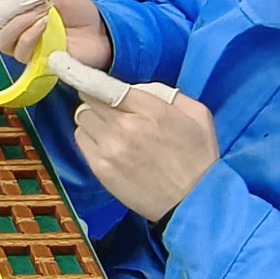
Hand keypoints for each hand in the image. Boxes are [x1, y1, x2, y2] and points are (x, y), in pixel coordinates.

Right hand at [0, 0, 112, 68]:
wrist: (100, 31)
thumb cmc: (79, 11)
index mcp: (18, 12)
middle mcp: (17, 31)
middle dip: (11, 10)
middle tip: (35, 2)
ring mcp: (25, 48)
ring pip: (3, 41)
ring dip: (19, 24)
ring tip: (42, 15)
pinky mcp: (35, 62)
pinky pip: (20, 53)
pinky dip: (29, 36)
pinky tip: (44, 25)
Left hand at [74, 89, 219, 222]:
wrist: (194, 201)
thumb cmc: (199, 158)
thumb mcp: (197, 115)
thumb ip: (168, 95)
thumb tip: (138, 88)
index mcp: (151, 109)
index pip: (103, 84)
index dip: (92, 80)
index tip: (86, 77)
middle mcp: (126, 126)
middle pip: (89, 100)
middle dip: (97, 101)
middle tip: (110, 109)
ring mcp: (110, 148)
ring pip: (82, 118)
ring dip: (92, 119)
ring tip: (109, 128)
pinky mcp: (100, 168)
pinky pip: (81, 140)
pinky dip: (89, 137)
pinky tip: (106, 144)